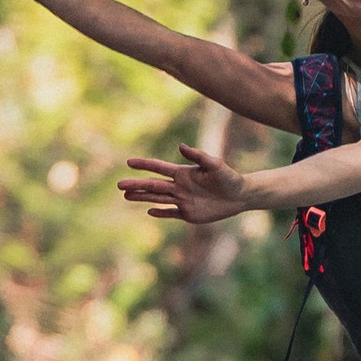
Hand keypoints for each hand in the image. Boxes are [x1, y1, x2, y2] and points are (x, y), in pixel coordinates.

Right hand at [120, 147, 249, 225]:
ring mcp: (182, 200)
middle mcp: (179, 186)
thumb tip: (180, 146)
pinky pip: (170, 213)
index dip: (144, 165)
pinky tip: (149, 211)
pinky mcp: (188, 213)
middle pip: (153, 185)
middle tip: (119, 185)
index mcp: (183, 173)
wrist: (240, 195)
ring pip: (157, 199)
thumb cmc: (229, 177)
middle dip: (137, 185)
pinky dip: (160, 212)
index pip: (159, 168)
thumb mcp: (215, 165)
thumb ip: (198, 156)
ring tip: (126, 196)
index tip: (129, 162)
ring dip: (142, 197)